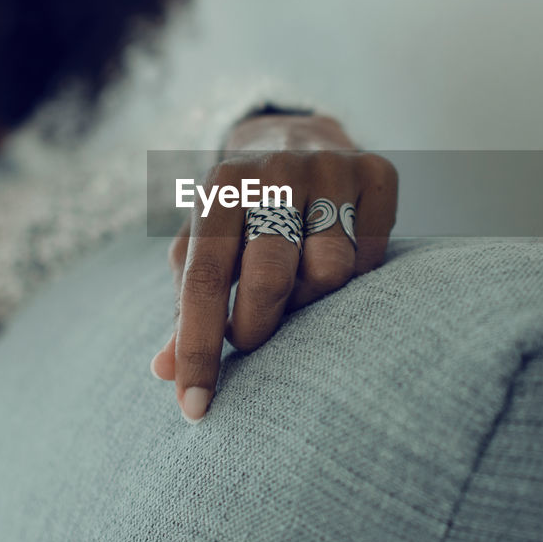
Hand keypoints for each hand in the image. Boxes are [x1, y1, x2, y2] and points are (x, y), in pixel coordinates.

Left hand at [150, 116, 396, 421]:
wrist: (293, 133)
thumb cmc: (240, 212)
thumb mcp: (203, 245)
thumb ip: (186, 306)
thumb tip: (164, 371)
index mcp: (220, 187)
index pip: (205, 279)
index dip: (199, 348)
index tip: (195, 407)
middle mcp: (274, 169)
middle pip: (271, 275)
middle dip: (260, 326)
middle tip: (253, 338)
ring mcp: (330, 166)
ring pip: (330, 271)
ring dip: (312, 298)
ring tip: (299, 287)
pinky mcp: (378, 171)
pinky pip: (373, 255)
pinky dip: (356, 273)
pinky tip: (338, 256)